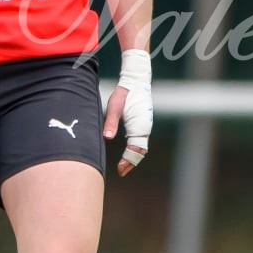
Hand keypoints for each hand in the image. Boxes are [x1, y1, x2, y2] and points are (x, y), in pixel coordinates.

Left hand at [103, 49, 151, 175]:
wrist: (136, 80)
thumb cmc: (124, 92)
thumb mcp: (114, 106)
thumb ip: (111, 121)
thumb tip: (107, 137)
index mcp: (139, 125)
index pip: (135, 149)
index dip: (128, 161)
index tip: (120, 169)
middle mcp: (145, 127)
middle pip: (141, 151)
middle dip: (131, 162)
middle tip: (121, 172)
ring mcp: (145, 125)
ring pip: (142, 147)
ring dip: (134, 157)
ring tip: (123, 166)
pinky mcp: (143, 123)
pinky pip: (141, 140)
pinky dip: (135, 149)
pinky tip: (127, 153)